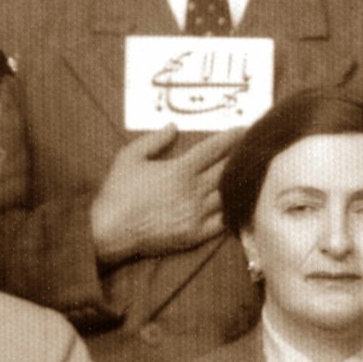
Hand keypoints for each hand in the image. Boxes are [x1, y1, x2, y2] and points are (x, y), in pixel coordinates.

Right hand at [88, 126, 241, 263]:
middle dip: (241, 155)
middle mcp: (193, 192)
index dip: (231, 137)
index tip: (244, 129)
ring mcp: (196, 215)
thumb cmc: (116, 192)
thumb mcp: (129, 157)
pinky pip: (223, 221)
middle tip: (254, 146)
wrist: (108, 232)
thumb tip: (174, 126)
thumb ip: (155, 140)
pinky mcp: (195, 235)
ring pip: (228, 195)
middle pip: (226, 169)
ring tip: (251, 172)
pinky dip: (233, 211)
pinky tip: (241, 203)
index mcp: (180, 170)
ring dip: (239, 182)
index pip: (214, 149)